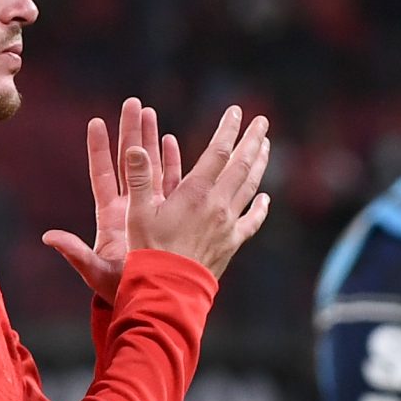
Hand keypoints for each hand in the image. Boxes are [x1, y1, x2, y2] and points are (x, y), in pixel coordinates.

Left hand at [44, 98, 184, 301]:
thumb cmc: (121, 289)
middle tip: (132, 103)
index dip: (99, 149)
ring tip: (150, 112)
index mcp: (110, 216)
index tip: (96, 122)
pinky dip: (171, 162)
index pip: (103, 174)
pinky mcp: (167, 215)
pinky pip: (171, 183)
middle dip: (130, 132)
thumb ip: (75, 253)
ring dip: (150, 140)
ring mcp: (148, 209)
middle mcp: (129, 207)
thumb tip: (49, 238)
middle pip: (129, 162)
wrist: (150, 301)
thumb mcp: (96, 271)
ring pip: (150, 166)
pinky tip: (171, 141)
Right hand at [132, 105, 271, 277]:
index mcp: (196, 192)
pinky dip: (260, 207)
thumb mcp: (137, 212)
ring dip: (259, 164)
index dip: (228, 129)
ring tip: (266, 146)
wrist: (169, 288)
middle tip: (262, 122)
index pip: (219, 151)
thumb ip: (138, 179)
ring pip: (250, 187)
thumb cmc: (149, 250)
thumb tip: (134, 148)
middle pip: (242, 165)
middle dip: (253, 140)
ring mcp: (228, 224)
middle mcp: (218, 204)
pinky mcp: (232, 243)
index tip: (236, 112)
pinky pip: (252, 221)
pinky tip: (265, 198)